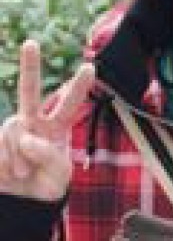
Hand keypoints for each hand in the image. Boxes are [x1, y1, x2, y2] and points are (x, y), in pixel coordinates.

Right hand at [0, 40, 93, 201]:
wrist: (23, 204)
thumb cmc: (48, 185)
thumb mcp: (60, 176)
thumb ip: (49, 156)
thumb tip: (27, 137)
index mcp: (57, 126)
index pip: (70, 103)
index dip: (79, 86)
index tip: (90, 67)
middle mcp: (34, 122)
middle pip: (31, 89)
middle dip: (29, 66)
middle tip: (30, 43)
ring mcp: (13, 130)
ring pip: (14, 127)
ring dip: (20, 155)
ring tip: (24, 173)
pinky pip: (1, 145)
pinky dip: (7, 162)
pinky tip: (11, 173)